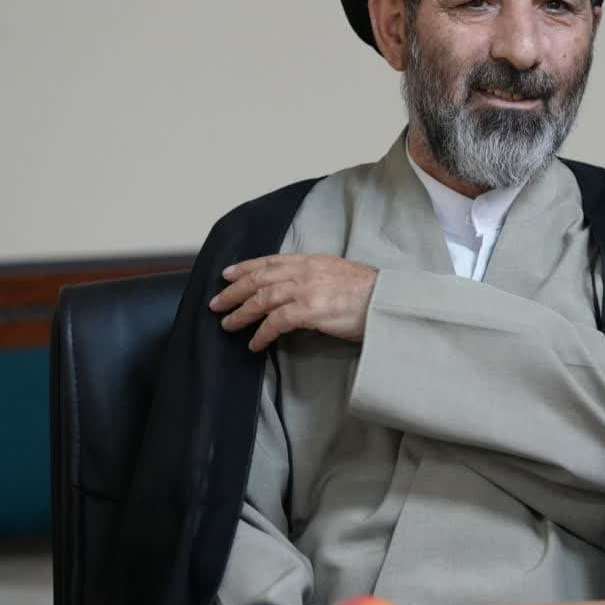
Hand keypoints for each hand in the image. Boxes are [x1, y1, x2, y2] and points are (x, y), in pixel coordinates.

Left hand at [208, 254, 378, 351]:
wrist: (388, 302)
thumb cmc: (369, 294)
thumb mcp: (337, 275)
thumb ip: (314, 278)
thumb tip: (294, 291)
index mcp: (311, 260)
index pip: (270, 260)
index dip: (245, 267)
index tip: (227, 274)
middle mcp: (306, 270)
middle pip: (259, 278)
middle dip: (234, 291)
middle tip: (216, 304)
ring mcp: (307, 288)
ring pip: (262, 298)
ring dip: (241, 313)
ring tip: (228, 325)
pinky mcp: (310, 309)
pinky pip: (276, 321)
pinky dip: (261, 333)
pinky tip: (255, 343)